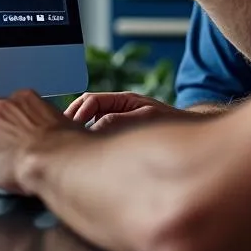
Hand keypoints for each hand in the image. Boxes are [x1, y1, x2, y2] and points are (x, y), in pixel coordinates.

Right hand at [64, 91, 190, 130]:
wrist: (188, 131)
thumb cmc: (171, 123)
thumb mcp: (147, 118)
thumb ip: (121, 119)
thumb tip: (96, 125)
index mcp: (124, 100)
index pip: (92, 100)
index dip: (79, 112)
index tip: (71, 127)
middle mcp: (118, 107)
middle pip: (86, 107)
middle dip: (72, 118)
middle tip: (62, 133)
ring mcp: (118, 118)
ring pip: (90, 120)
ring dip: (79, 128)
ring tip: (70, 142)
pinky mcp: (120, 131)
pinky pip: (98, 131)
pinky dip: (89, 138)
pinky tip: (86, 150)